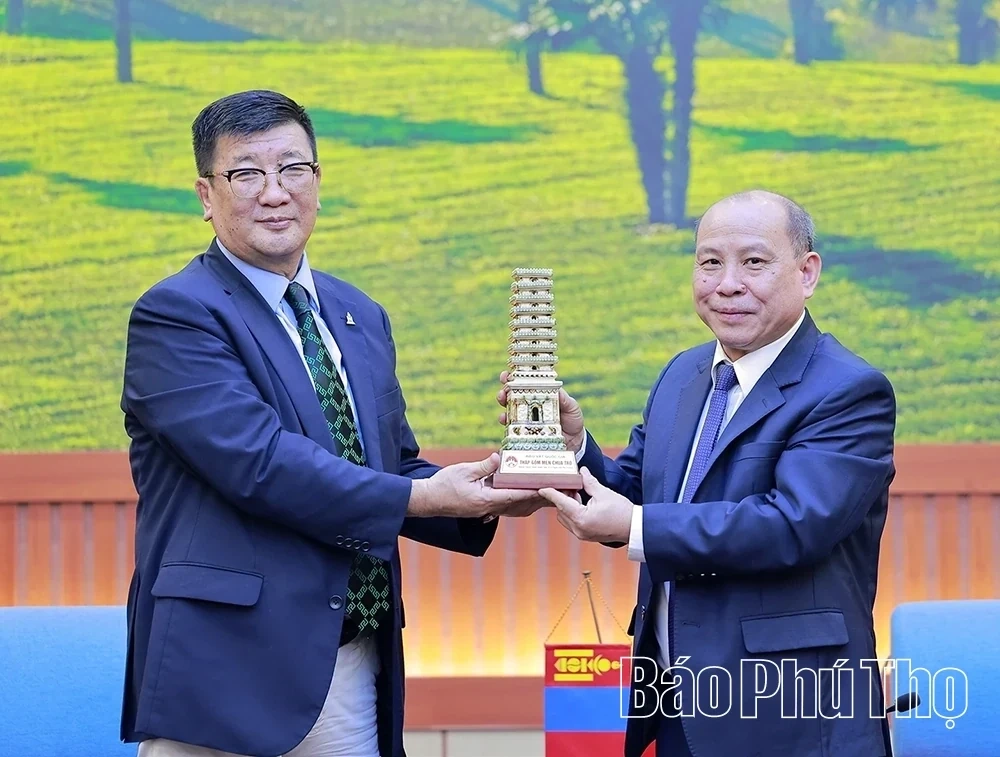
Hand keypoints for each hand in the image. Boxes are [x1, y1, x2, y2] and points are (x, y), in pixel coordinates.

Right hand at [408, 453, 548, 518]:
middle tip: (552, 490)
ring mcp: (485, 509)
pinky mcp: (482, 507)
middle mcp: (488, 508)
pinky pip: (504, 505)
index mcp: (485, 500)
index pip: (513, 496)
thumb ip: (484, 466)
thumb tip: (499, 457)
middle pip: (517, 504)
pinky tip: (523, 492)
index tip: (546, 488)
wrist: (428, 499)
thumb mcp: (464, 471)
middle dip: (535, 498)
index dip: (531, 492)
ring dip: (528, 500)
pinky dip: (516, 499)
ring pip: (512, 506)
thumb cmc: (443, 485)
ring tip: (544, 492)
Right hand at [495, 370, 585, 452]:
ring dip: (503, 402)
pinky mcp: (524, 431)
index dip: (514, 377)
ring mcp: (526, 418)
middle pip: (512, 394)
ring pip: (509, 408)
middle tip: (503, 388)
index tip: (508, 374)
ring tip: (502, 399)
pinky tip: (505, 419)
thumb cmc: (572, 419)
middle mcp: (530, 405)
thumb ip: (564, 399)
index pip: (525, 382)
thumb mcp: (571, 407)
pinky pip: (511, 426)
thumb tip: (557, 388)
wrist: (574, 441)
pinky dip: (506, 421)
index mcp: (540, 394)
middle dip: (504, 389)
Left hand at [539, 467, 632, 542]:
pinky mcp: (585, 535)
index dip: (551, 493)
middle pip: (561, 510)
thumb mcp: (604, 493)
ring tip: (578, 493)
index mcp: (581, 518)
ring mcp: (581, 534)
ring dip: (567, 506)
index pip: (561, 503)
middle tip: (570, 485)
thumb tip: (581, 471)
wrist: (634, 528)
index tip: (542, 487)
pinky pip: (572, 522)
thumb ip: (589, 482)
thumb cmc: (621, 511)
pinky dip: (573, 512)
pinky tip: (582, 503)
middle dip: (562, 497)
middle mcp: (578, 529)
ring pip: (565, 517)